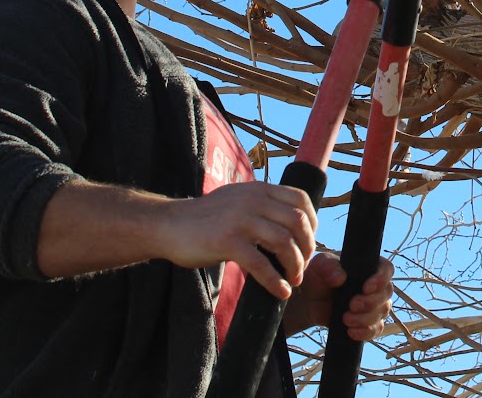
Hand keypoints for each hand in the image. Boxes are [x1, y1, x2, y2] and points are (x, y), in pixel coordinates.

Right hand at [35, 180, 315, 299]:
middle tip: (302, 266)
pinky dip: (275, 280)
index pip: (300, 200)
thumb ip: (262, 206)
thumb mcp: (238, 200)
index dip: (312, 222)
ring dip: (295, 265)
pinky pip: (261, 264)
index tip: (309, 242)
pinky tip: (280, 291)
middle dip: (307, 247)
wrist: (169, 225)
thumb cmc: (205, 218)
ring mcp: (240, 220)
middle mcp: (253, 200)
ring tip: (293, 280)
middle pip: (297, 222)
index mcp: (258, 189)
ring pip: (284, 242)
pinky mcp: (226, 241)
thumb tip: (292, 223)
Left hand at [283, 252, 395, 339]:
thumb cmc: (319, 275)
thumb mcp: (320, 265)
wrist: (310, 300)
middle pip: (387, 293)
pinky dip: (365, 332)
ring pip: (383, 312)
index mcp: (369, 267)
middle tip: (352, 305)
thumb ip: (329, 266)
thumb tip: (341, 277)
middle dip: (371, 302)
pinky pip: (376, 329)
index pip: (387, 269)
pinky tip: (351, 332)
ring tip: (345, 319)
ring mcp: (374, 305)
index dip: (381, 279)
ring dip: (366, 318)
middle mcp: (376, 285)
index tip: (366, 288)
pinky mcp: (368, 322)